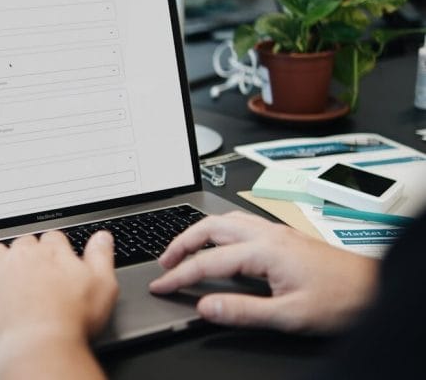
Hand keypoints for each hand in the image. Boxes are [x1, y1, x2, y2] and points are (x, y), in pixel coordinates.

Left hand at [0, 230, 117, 376]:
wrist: (38, 348)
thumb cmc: (70, 321)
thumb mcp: (103, 286)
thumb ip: (101, 256)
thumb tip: (102, 238)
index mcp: (51, 252)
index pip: (53, 238)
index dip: (57, 251)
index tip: (58, 263)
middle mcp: (22, 256)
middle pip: (24, 243)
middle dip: (31, 255)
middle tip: (38, 276)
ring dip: (4, 261)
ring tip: (12, 279)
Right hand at [149, 211, 378, 333]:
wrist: (375, 287)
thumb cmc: (340, 299)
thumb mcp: (288, 314)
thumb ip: (243, 311)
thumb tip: (205, 307)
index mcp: (264, 251)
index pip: (207, 261)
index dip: (179, 275)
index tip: (161, 285)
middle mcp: (267, 234)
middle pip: (209, 227)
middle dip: (180, 244)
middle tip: (164, 263)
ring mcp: (275, 231)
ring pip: (224, 220)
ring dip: (198, 233)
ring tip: (184, 250)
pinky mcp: (283, 235)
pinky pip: (240, 222)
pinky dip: (218, 230)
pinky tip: (220, 242)